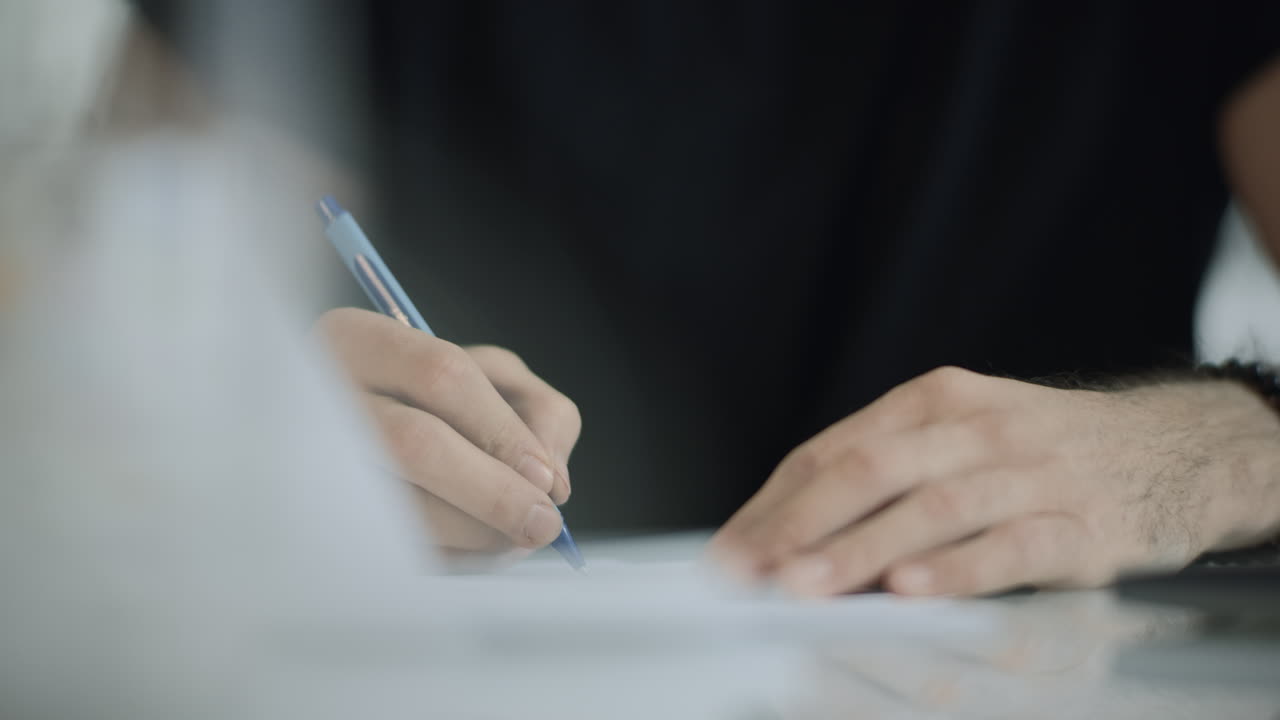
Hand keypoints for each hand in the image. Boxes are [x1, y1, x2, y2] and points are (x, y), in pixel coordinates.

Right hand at [317, 308, 579, 557]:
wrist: (326, 437)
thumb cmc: (425, 399)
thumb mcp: (483, 375)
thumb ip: (534, 409)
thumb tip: (551, 482)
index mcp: (356, 341)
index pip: (441, 374)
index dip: (504, 432)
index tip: (547, 478)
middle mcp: (321, 397)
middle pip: (416, 443)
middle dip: (494, 493)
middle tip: (543, 525)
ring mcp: (309, 461)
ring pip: (401, 508)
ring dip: (475, 535)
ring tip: (513, 539)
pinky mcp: (314, 519)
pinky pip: (391, 552)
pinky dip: (449, 559)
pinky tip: (471, 549)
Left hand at [710, 367, 1279, 596]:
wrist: (1173, 447)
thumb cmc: (1044, 449)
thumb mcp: (962, 435)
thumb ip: (889, 475)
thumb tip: (795, 536)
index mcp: (934, 401)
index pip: (833, 451)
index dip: (774, 504)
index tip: (730, 550)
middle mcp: (976, 428)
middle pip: (870, 471)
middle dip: (798, 525)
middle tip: (749, 571)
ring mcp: (1030, 473)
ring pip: (932, 508)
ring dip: (861, 549)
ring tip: (805, 584)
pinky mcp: (1079, 525)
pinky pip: (1009, 546)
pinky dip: (957, 568)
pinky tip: (912, 590)